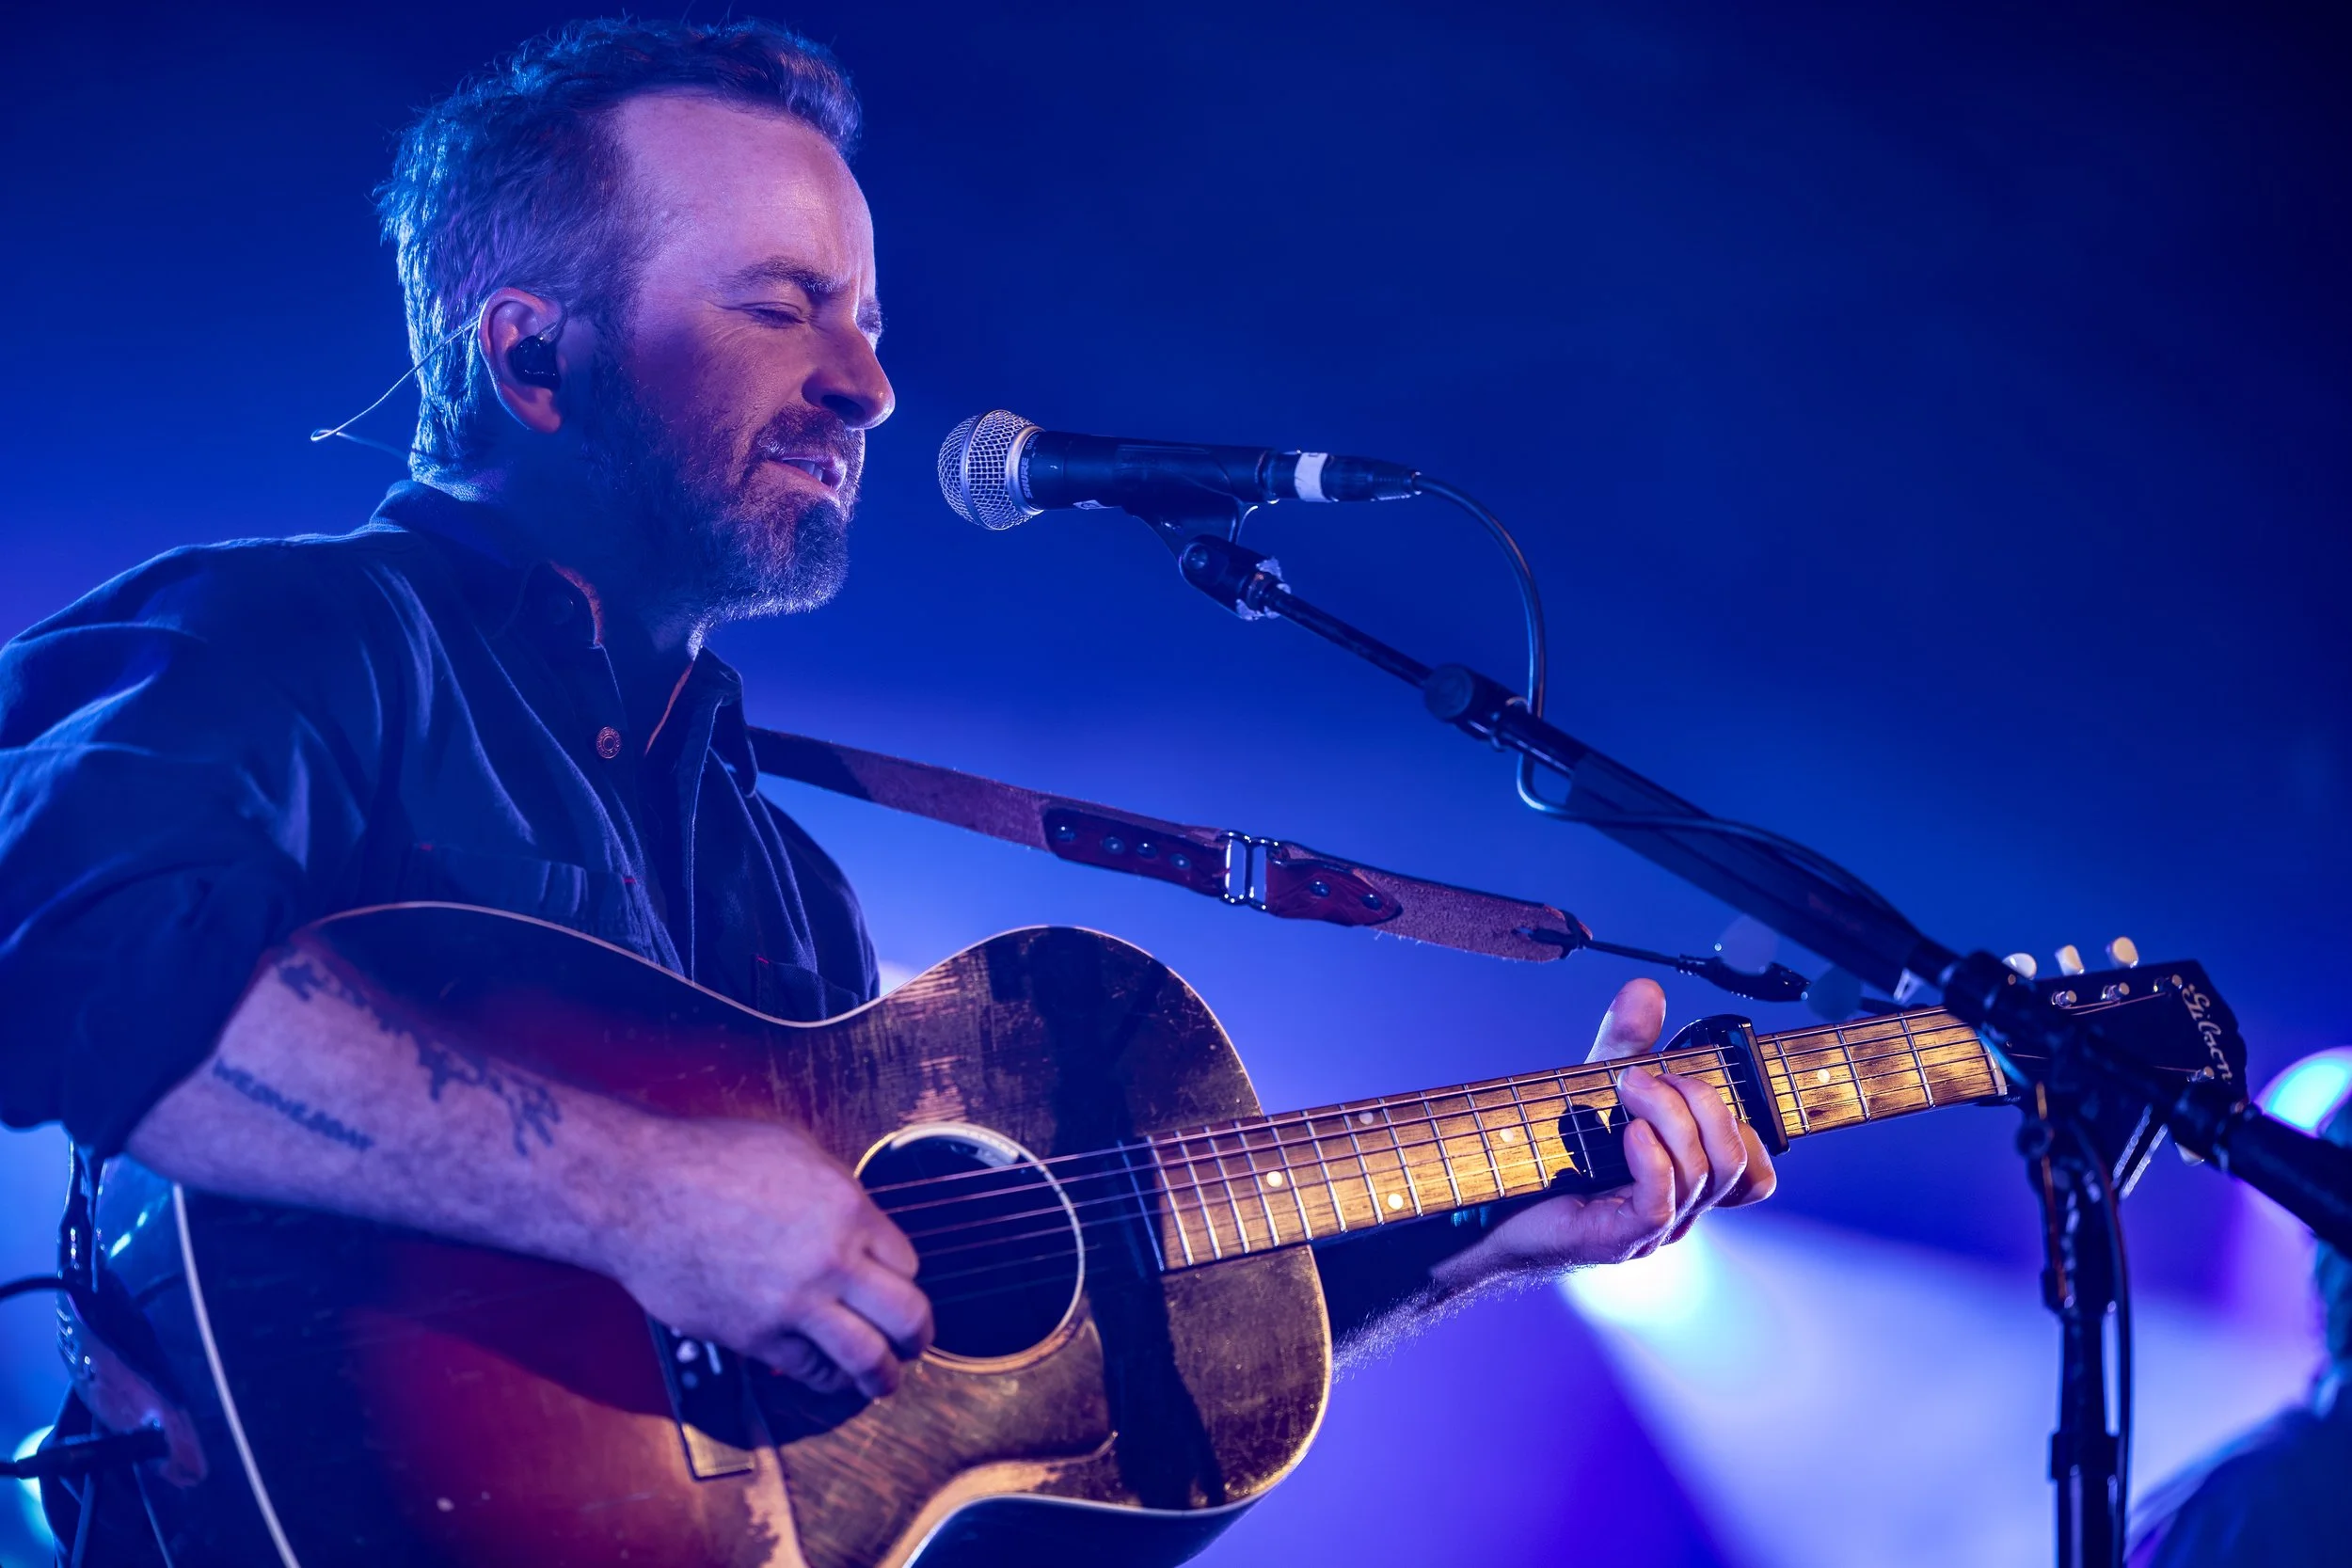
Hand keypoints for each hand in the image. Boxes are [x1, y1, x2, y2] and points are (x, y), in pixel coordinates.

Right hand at [602, 1117, 932, 1399]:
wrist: (639, 1193)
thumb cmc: (707, 1159)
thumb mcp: (792, 1151)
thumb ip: (834, 1189)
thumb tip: (854, 1217)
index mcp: (847, 1210)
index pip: (907, 1263)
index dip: (903, 1277)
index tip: (894, 1285)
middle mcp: (831, 1261)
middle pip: (906, 1316)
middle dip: (917, 1336)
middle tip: (914, 1343)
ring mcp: (794, 1305)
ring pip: (866, 1358)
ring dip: (883, 1375)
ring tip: (885, 1380)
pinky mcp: (755, 1337)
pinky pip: (807, 1369)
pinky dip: (824, 1376)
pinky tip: (825, 1372)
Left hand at [1435, 978, 1775, 1291]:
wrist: (1488, 1201)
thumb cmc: (1549, 1148)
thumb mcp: (1596, 1086)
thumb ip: (1627, 1042)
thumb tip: (1647, 988)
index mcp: (1687, 1180)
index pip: (1757, 1174)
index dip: (1747, 1127)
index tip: (1696, 1081)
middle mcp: (1681, 1209)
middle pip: (1737, 1162)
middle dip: (1706, 1104)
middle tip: (1649, 1076)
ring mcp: (1653, 1230)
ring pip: (1704, 1176)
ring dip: (1671, 1117)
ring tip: (1627, 1087)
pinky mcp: (1618, 1240)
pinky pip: (1660, 1203)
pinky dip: (1653, 1159)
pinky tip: (1628, 1132)